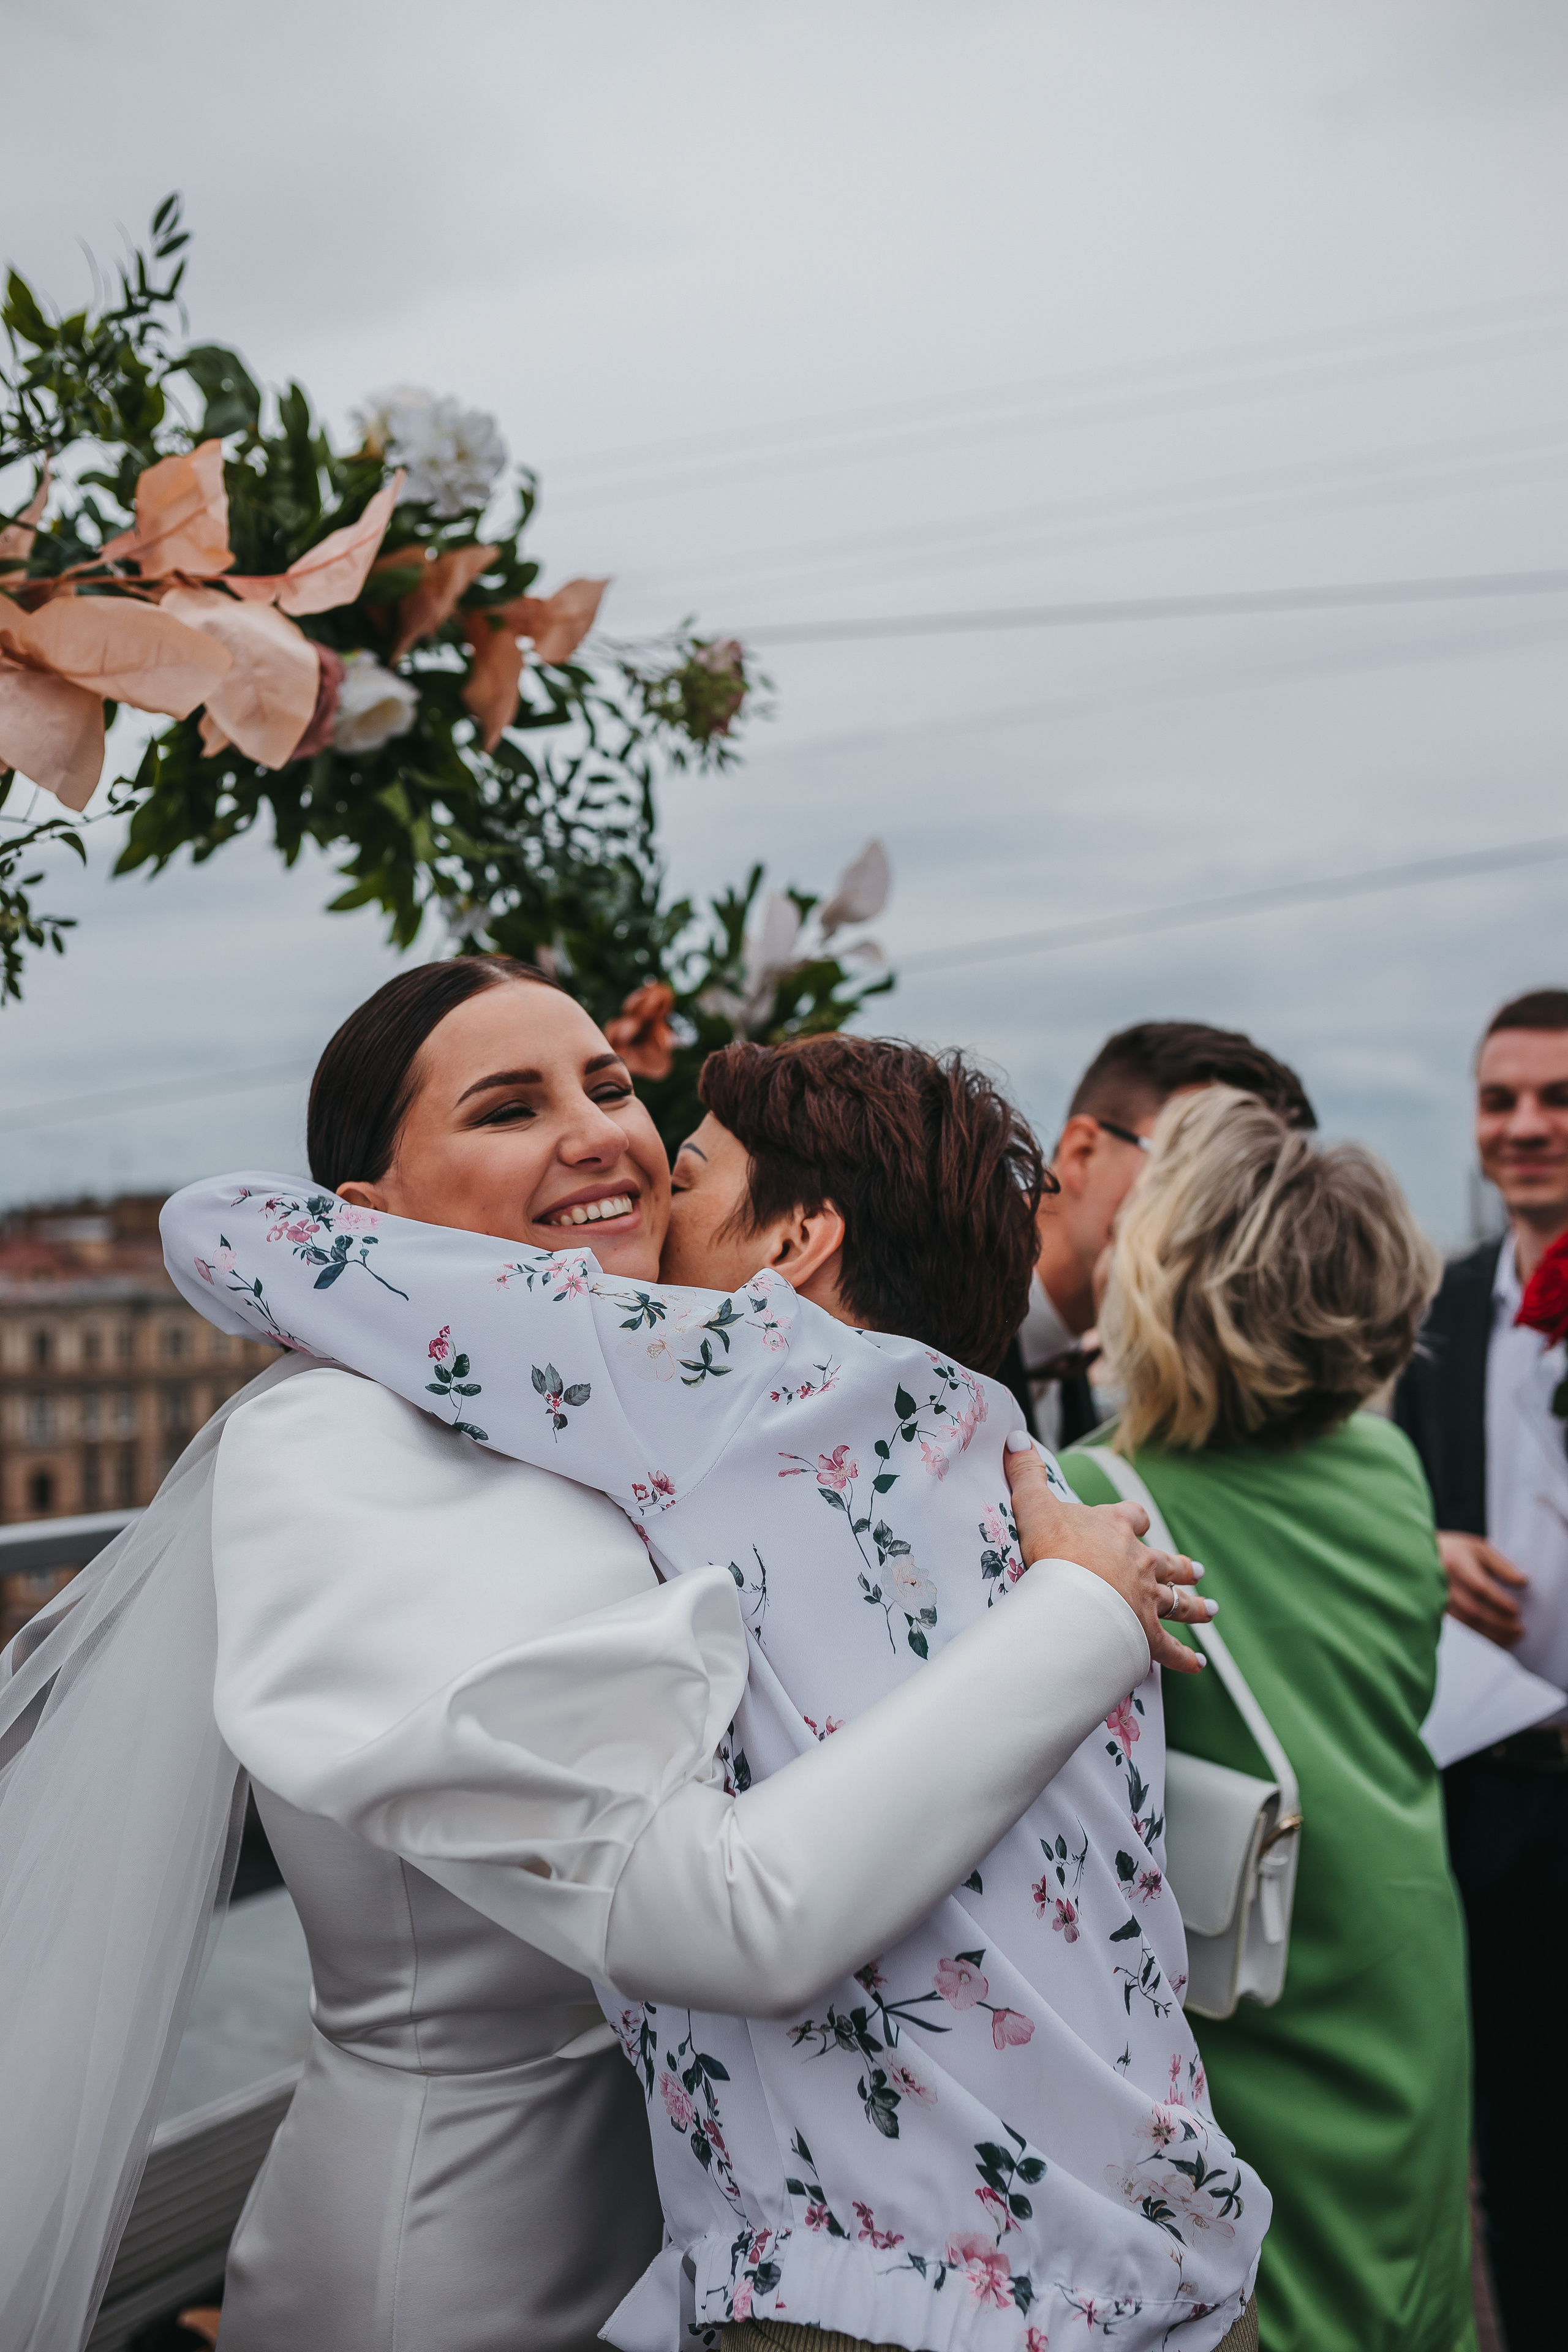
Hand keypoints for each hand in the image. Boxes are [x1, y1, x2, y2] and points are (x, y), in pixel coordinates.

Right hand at [1003, 1439, 1213, 1675]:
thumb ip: (1026, 1472)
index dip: (1135, 1520)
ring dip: (1195, 1606)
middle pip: (1167, 1562)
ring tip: (1211, 1609)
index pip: (1133, 1517)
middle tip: (1198, 1572)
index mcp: (1116, 1528)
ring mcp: (1147, 1597)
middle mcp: (1139, 1561)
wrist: (1073, 1597)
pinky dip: (1184, 1656)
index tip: (1138, 1522)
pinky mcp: (1146, 1632)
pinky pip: (1170, 1647)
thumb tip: (1014, 1437)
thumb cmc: (1054, 1549)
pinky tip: (1198, 1664)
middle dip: (1181, 1567)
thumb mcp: (1034, 1504)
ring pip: (1178, 1601)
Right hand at [1438, 1530, 1527, 1647]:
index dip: (1500, 1602)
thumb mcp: (1479, 1549)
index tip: (1517, 1611)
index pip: (1480, 1588)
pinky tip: (1499, 1639)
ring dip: (1495, 1634)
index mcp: (1456, 1564)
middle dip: (1501, 1623)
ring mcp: (1440, 1599)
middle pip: (1475, 1610)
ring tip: (1515, 1636)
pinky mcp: (1440, 1611)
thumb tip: (1523, 1582)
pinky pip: (1464, 1628)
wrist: (1420, 1558)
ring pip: (1469, 1624)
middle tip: (1520, 1628)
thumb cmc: (1455, 1551)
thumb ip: (1501, 1565)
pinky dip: (1484, 1636)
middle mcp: (1445, 1584)